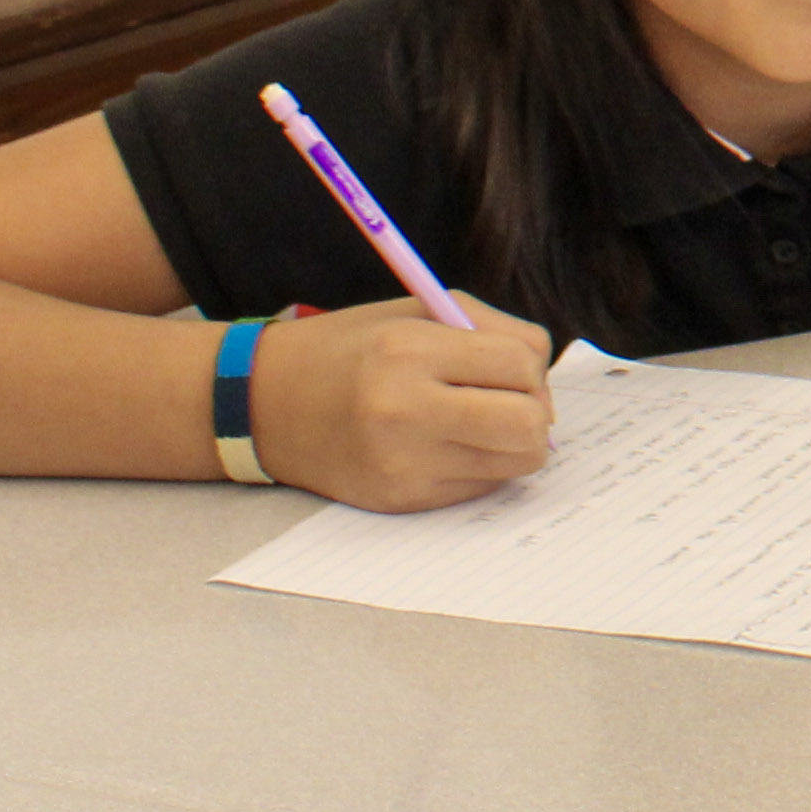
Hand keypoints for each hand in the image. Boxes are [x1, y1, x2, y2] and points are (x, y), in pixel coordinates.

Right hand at [252, 304, 554, 509]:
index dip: (528, 367)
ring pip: (515, 464)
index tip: (506, 366)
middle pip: (529, 426)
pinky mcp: (402, 499)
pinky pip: (480, 487)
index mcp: (410, 351)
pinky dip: (480, 465)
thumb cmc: (353, 348)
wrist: (265, 403)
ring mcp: (404, 463)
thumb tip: (545, 386)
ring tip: (476, 422)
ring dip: (512, 443)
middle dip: (534, 412)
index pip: (522, 366)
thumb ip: (492, 333)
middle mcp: (406, 411)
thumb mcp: (418, 312)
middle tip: (506, 401)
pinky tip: (443, 445)